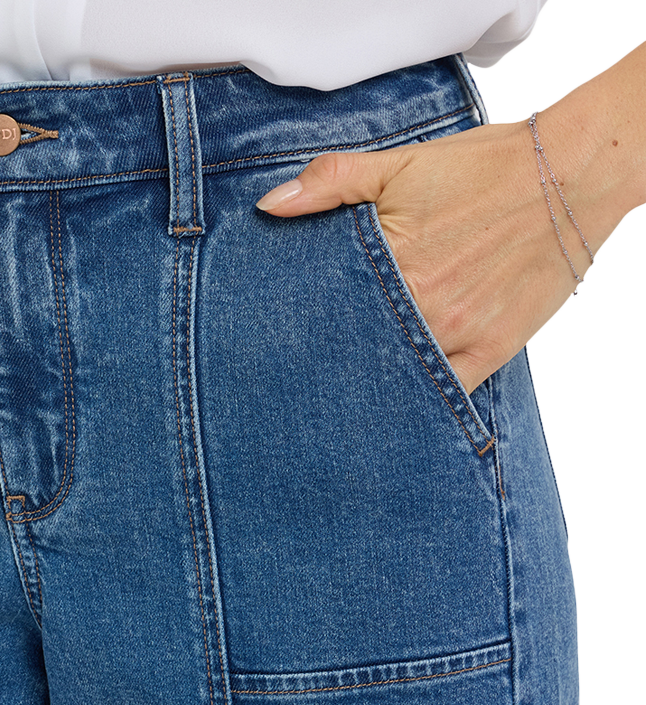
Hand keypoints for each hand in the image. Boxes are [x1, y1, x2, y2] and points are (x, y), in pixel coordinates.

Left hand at [256, 118, 597, 393]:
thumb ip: (332, 182)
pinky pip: (445, 394)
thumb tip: (271, 205)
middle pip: (357, 348)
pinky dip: (421, 400)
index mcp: (393, 262)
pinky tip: (398, 406)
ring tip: (345, 393)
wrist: (570, 176)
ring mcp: (456, 334)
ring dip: (371, 382)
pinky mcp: (490, 352)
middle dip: (331, 359)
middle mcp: (421, 306)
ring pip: (396, 376)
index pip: (328, 309)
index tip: (283, 340)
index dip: (306, 325)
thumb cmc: (486, 168)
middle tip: (306, 374)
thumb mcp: (403, 162)